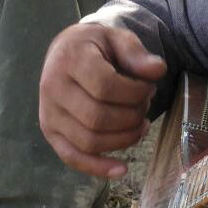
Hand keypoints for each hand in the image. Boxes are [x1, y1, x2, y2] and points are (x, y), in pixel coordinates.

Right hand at [40, 23, 168, 178]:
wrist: (66, 51)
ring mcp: (48, 113)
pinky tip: (122, 169)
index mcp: (69, 59)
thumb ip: (136, 52)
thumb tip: (158, 70)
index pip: (104, 85)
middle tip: (145, 106)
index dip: (134, 92)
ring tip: (140, 126)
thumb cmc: (96, 46)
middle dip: (131, 117)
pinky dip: (98, 167)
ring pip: (88, 141)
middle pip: (97, 117)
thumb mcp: (116, 37)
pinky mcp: (51, 132)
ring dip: (123, 140)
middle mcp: (52, 88)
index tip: (149, 87)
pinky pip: (72, 157)